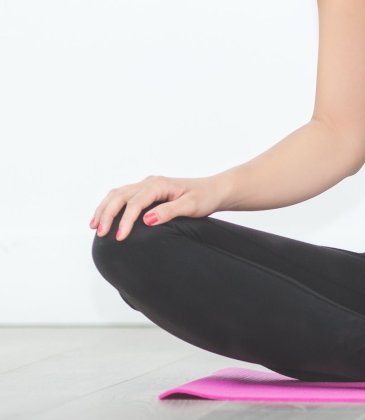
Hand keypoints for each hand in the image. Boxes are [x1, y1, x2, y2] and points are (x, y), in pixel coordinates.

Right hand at [91, 174, 225, 241]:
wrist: (215, 190)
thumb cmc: (205, 197)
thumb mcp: (192, 206)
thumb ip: (169, 211)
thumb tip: (146, 220)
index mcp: (159, 184)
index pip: (136, 202)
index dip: (125, 220)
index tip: (120, 237)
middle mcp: (150, 182)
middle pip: (121, 195)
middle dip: (108, 214)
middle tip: (101, 233)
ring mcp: (147, 185)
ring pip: (118, 194)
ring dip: (104, 208)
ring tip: (94, 226)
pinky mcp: (147, 191)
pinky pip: (122, 196)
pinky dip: (110, 205)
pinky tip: (103, 218)